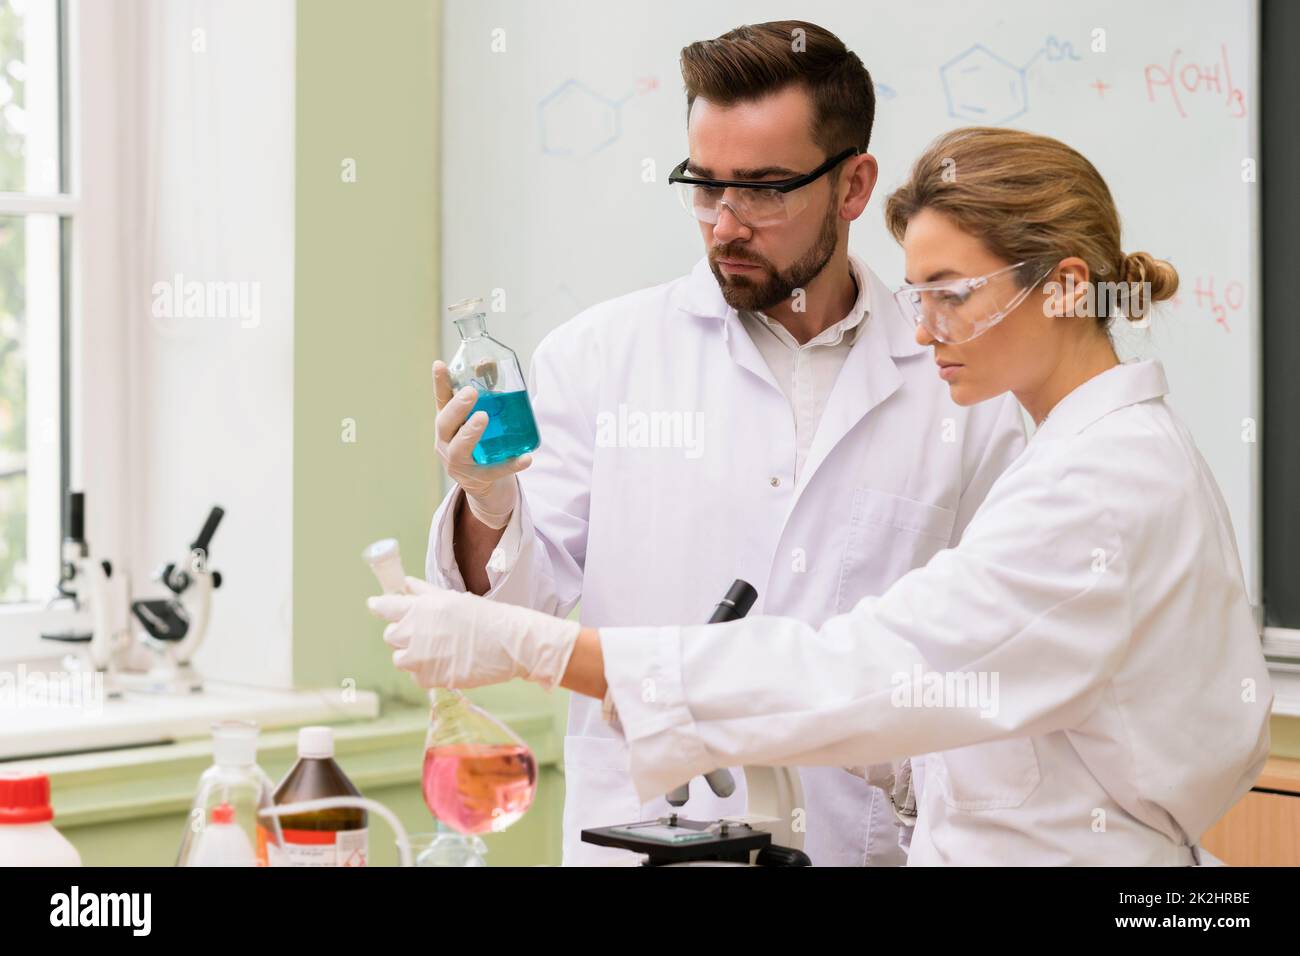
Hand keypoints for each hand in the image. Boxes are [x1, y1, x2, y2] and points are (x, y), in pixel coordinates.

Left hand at [367, 577, 580, 689]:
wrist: (509, 644)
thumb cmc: (486, 618)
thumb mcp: (454, 599)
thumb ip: (425, 592)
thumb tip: (406, 585)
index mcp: (421, 608)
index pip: (384, 607)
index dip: (380, 606)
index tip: (377, 605)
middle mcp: (415, 632)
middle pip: (390, 635)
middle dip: (402, 634)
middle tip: (424, 633)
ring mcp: (419, 658)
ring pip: (400, 658)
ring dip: (412, 655)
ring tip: (438, 651)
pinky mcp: (428, 679)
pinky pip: (415, 676)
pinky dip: (426, 671)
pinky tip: (446, 662)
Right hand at [434, 361, 531, 528]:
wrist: (484, 483)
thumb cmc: (480, 442)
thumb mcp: (478, 415)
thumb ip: (485, 389)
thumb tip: (487, 361)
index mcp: (447, 423)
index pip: (441, 400)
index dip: (440, 383)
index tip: (440, 364)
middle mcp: (446, 442)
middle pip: (444, 424)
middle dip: (457, 408)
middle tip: (471, 392)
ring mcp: (459, 463)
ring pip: (460, 449)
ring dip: (470, 432)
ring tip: (483, 417)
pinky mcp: (478, 479)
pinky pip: (494, 471)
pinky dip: (510, 464)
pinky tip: (526, 458)